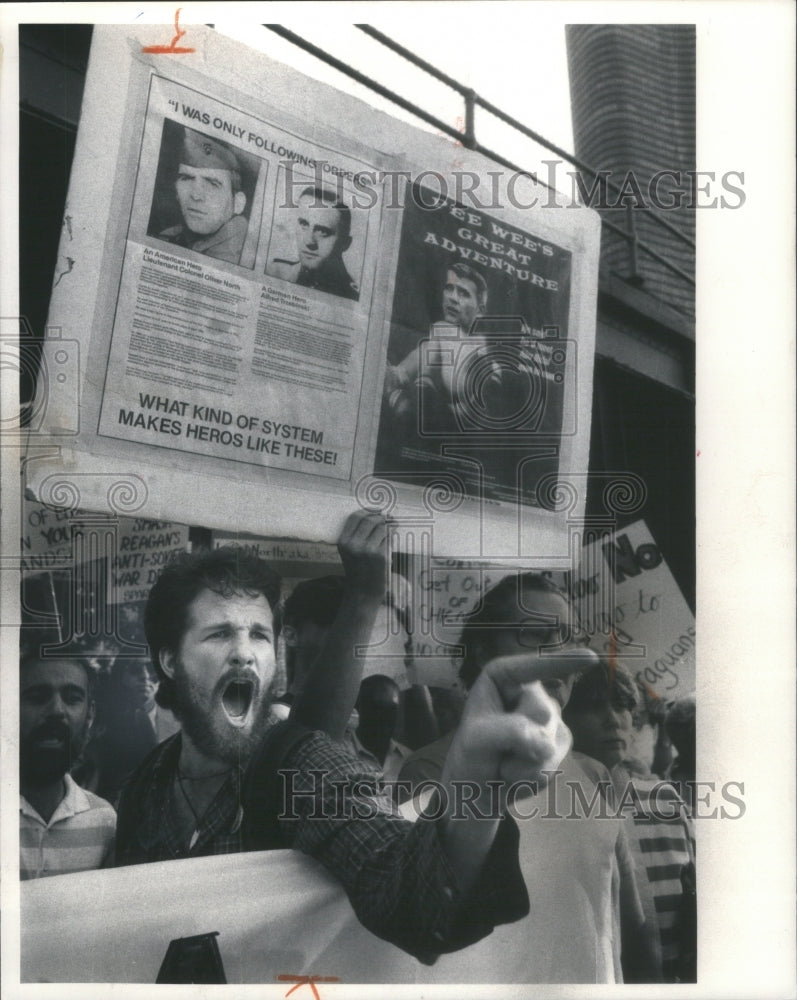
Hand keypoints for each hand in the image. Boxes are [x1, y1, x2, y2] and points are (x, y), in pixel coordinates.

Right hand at [337, 509, 389, 598]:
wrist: (363, 593)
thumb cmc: (359, 570)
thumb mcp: (350, 552)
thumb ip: (357, 535)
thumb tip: (376, 514)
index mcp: (343, 542)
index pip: (355, 517)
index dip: (368, 510)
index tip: (377, 510)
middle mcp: (353, 544)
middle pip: (369, 520)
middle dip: (381, 516)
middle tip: (389, 517)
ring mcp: (367, 550)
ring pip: (382, 528)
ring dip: (390, 525)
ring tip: (394, 526)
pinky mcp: (380, 555)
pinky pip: (389, 539)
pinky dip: (392, 536)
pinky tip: (393, 538)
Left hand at [442, 647, 598, 793]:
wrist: (479, 789)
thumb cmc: (471, 755)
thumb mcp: (477, 739)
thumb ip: (510, 732)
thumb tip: (546, 744)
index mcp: (503, 677)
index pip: (531, 668)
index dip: (562, 663)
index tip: (592, 658)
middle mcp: (529, 692)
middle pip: (540, 712)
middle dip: (519, 737)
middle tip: (496, 747)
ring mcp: (548, 717)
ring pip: (548, 742)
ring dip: (522, 762)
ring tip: (503, 762)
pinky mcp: (559, 743)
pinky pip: (552, 765)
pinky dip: (530, 777)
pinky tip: (516, 775)